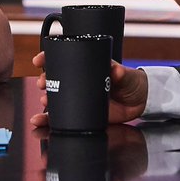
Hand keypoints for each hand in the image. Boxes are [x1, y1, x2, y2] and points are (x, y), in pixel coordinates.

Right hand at [29, 51, 147, 125]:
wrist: (140, 102)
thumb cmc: (131, 81)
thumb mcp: (125, 74)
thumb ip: (120, 72)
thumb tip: (116, 71)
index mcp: (87, 67)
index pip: (64, 59)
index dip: (49, 58)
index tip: (40, 59)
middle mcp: (80, 82)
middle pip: (55, 78)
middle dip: (45, 80)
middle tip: (43, 83)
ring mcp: (79, 98)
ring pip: (56, 98)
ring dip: (46, 99)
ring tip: (44, 101)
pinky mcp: (81, 114)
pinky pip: (62, 118)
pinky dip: (49, 121)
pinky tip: (39, 122)